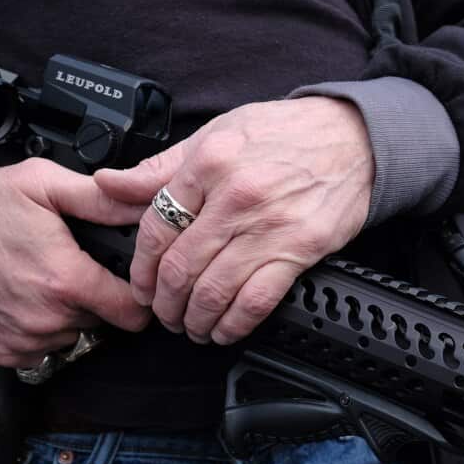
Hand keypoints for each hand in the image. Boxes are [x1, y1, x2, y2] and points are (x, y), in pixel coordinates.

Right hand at [0, 158, 151, 367]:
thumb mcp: (41, 184)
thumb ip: (99, 199)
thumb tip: (142, 205)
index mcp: (67, 280)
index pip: (133, 312)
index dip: (138, 294)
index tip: (129, 281)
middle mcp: (48, 319)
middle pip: (103, 320)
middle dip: (97, 296)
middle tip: (73, 266)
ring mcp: (25, 340)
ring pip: (72, 335)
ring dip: (67, 313)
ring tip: (41, 278)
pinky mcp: (4, 352)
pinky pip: (41, 350)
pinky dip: (39, 329)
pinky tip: (23, 298)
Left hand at [95, 97, 373, 344]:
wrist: (355, 138)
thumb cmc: (286, 133)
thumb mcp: (217, 134)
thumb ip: (161, 167)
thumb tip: (108, 183)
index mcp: (209, 163)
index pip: (156, 226)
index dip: (141, 267)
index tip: (142, 285)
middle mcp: (236, 196)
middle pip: (181, 266)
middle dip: (164, 303)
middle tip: (162, 314)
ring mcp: (269, 226)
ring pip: (214, 290)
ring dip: (194, 319)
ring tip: (190, 326)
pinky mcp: (299, 249)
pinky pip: (256, 300)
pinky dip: (233, 324)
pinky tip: (224, 330)